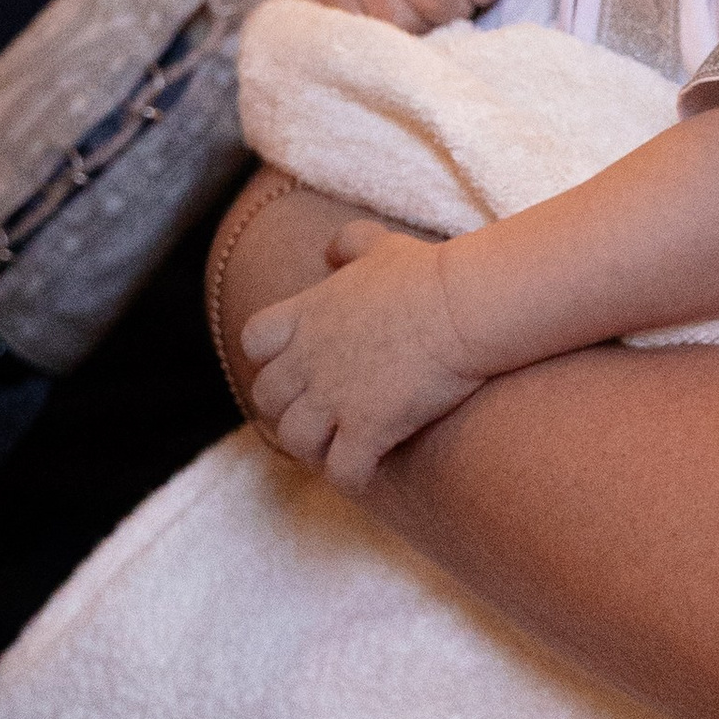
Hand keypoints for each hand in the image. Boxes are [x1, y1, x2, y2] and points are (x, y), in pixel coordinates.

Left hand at [239, 216, 485, 489]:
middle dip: (288, 406)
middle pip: (267, 397)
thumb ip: (348, 243)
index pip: (255, 341)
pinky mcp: (367, 430)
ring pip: (294, 440)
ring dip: (313, 445)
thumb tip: (331, 250)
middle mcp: (309, 359)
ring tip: (338, 444)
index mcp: (306, 314)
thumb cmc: (427, 274)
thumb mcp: (380, 244)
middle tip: (318, 410)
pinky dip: (351, 475)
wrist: (463, 308)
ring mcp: (334, 399)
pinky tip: (371, 466)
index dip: (271, 356)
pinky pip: (341, 472)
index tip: (299, 362)